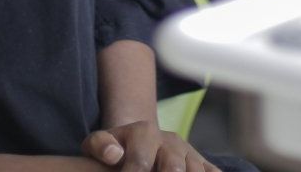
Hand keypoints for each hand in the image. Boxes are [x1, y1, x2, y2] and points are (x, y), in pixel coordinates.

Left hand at [81, 120, 215, 171]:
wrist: (139, 139)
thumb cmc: (114, 148)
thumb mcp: (98, 144)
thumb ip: (100, 145)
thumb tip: (113, 154)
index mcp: (143, 132)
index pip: (140, 162)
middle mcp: (170, 140)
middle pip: (174, 167)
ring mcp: (188, 152)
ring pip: (196, 170)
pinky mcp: (202, 164)